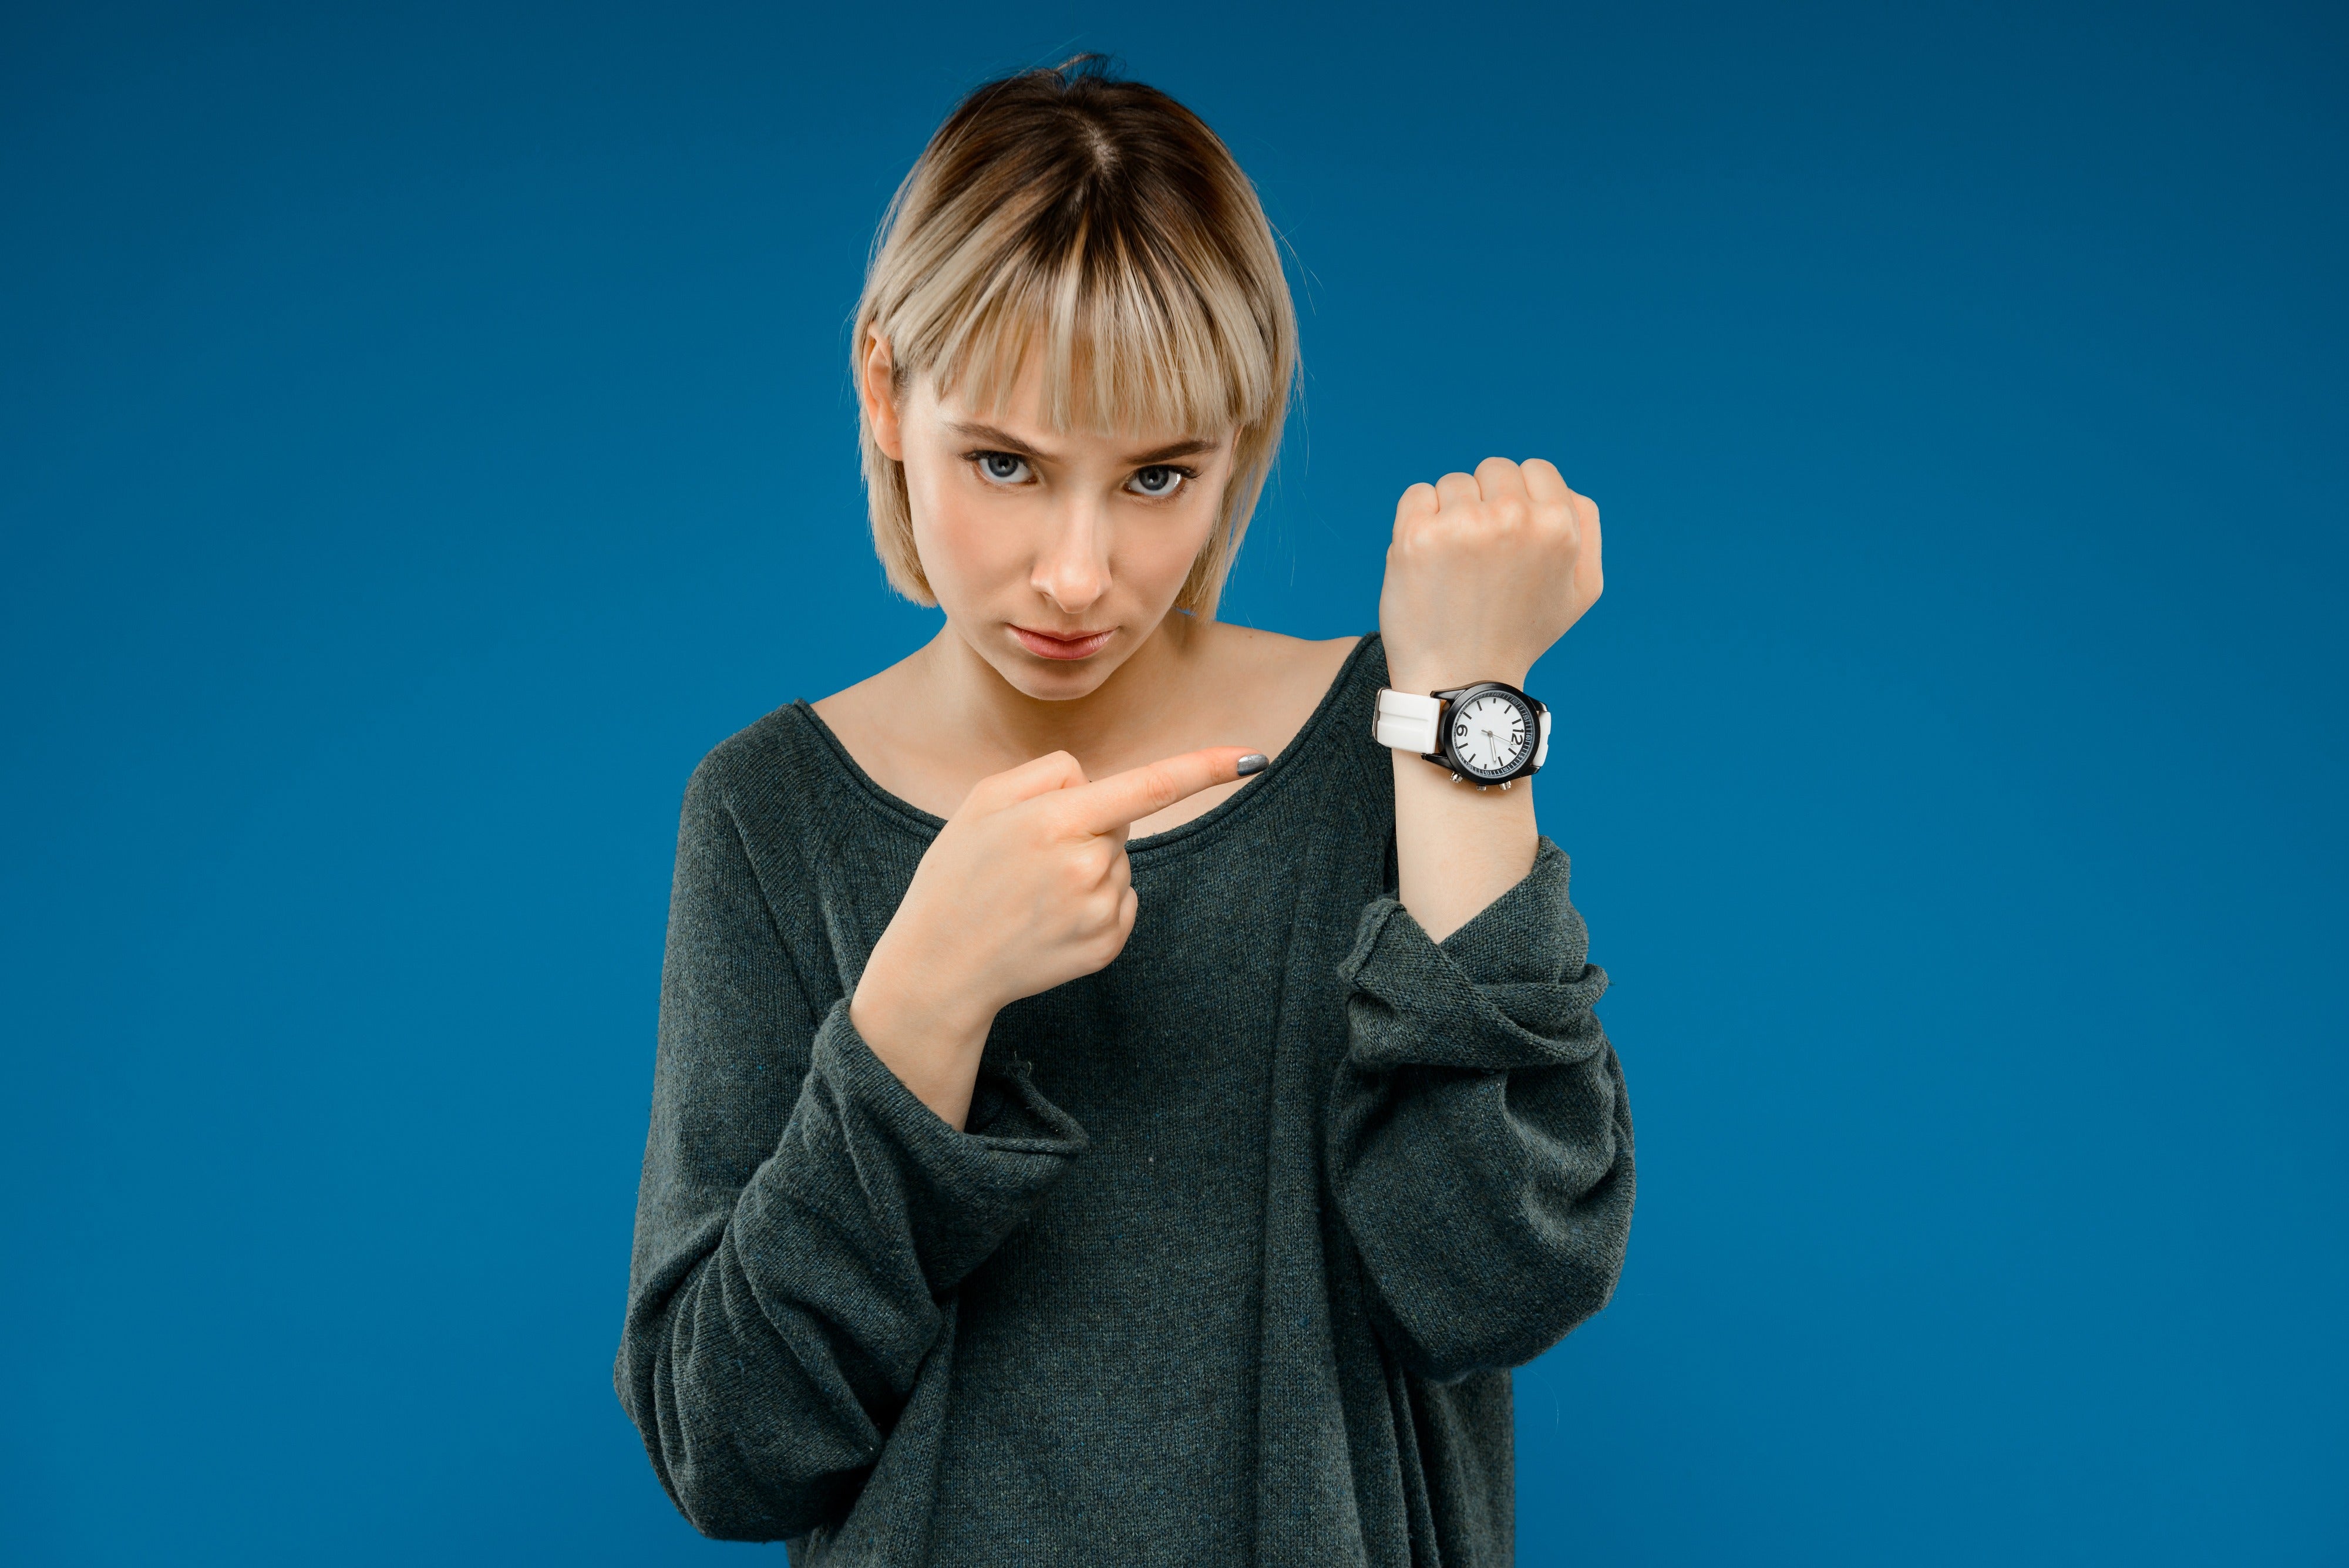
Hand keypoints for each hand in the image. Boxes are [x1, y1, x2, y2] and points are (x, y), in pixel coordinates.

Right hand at [849, 746, 1258, 1127]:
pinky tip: (1050, 919)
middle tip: (1025, 858)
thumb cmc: (957, 875)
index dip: (1205, 768)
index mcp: (1057, 821)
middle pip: (1119, 823)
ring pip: (1120, 863)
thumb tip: (1100, 783)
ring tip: (1031, 893)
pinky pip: (1121, 901)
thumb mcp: (982, 801)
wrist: (939, 968)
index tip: (1252, 756)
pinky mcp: (1107, 946)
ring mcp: (1099, 912)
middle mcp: (1086, 867)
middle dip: (1085, 827)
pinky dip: (1094, 903)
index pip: (1149, 786)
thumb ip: (1048, 775)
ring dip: (1088, 867)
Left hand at [1377, 457, 1601, 693]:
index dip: (1521, 500)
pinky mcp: (1416, 536)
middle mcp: (1512, 518)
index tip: (1510, 538)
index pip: (1535, 470)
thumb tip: (1563, 488)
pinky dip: (1418, 521)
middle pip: (1494, 470)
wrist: (1461, 679)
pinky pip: (1417, 496)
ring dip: (1451, 514)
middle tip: (1482, 557)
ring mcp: (1461, 525)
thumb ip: (1584, 527)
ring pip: (1453, 484)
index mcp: (1557, 526)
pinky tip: (1429, 561)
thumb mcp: (1581, 589)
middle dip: (1486, 503)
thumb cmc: (1521, 634)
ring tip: (1456, 566)